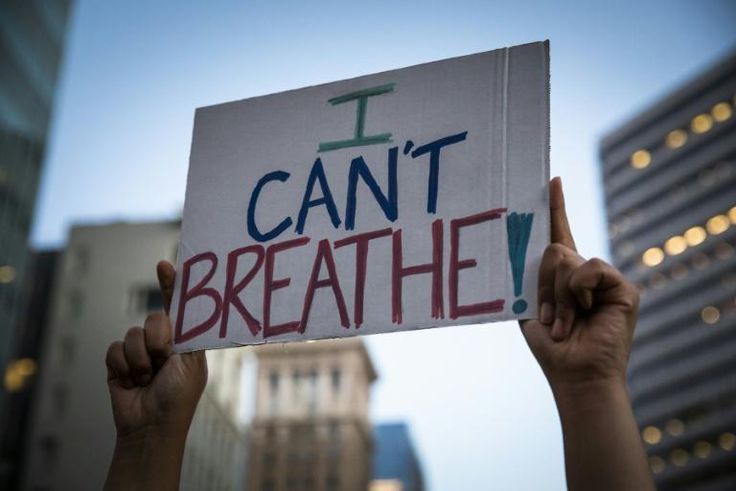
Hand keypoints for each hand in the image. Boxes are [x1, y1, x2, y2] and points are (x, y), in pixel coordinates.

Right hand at [105, 261, 206, 438]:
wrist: (150, 426)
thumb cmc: (178, 397)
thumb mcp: (190, 363)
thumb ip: (186, 335)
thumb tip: (186, 306)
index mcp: (184, 340)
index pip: (178, 308)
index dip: (171, 285)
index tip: (164, 265)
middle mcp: (162, 342)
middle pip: (153, 318)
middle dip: (158, 341)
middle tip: (163, 362)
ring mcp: (139, 351)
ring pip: (133, 333)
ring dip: (140, 360)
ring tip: (148, 380)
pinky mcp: (119, 362)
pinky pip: (115, 347)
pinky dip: (123, 366)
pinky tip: (131, 382)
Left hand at [521, 177, 639, 393]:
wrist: (575, 374)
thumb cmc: (551, 346)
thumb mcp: (531, 306)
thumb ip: (532, 276)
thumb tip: (541, 249)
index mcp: (563, 277)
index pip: (559, 234)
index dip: (555, 208)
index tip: (551, 180)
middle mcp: (585, 273)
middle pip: (553, 248)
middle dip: (542, 284)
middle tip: (547, 316)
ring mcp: (605, 279)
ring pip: (566, 258)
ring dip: (557, 295)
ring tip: (565, 323)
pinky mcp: (623, 287)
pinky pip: (589, 269)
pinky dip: (578, 292)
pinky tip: (585, 314)